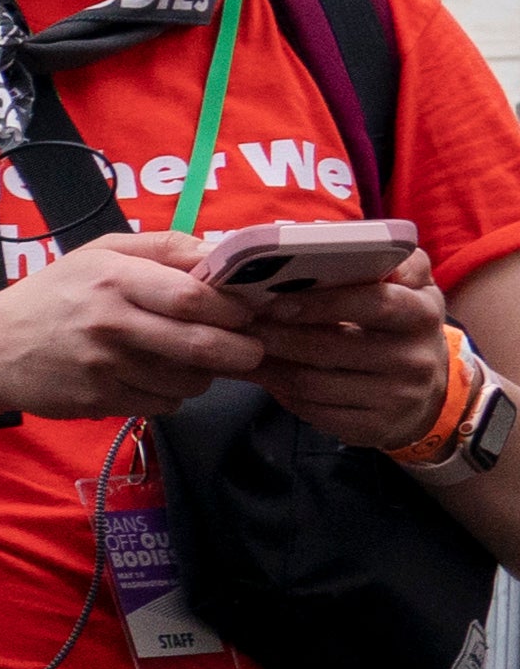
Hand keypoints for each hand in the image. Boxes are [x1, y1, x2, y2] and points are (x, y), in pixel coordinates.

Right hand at [0, 233, 260, 431]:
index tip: (249, 311)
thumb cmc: (53, 296)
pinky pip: (162, 404)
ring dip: (204, 375)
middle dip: (241, 350)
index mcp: (114, 278)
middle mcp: (110, 323)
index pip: (195, 296)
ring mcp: (104, 367)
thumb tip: (223, 251)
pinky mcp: (99, 401)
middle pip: (203, 344)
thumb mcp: (99, 253)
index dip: (234, 307)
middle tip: (251, 349)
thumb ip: (162, 247)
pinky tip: (153, 379)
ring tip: (191, 361)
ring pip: (188, 380)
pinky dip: (172, 395)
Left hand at [245, 254, 456, 450]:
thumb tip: (330, 241)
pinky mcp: (374, 428)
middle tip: (240, 324)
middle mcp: (414, 358)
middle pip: (333, 347)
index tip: (278, 299)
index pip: (375, 303)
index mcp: (421, 313)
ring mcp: (395, 397)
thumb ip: (386, 261)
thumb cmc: (402, 326)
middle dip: (280, 335)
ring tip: (237, 347)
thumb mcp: (410, 288)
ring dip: (269, 366)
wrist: (431, 394)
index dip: (324, 302)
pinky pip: (314, 412)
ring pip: (314, 384)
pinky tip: (260, 377)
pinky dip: (280, 394)